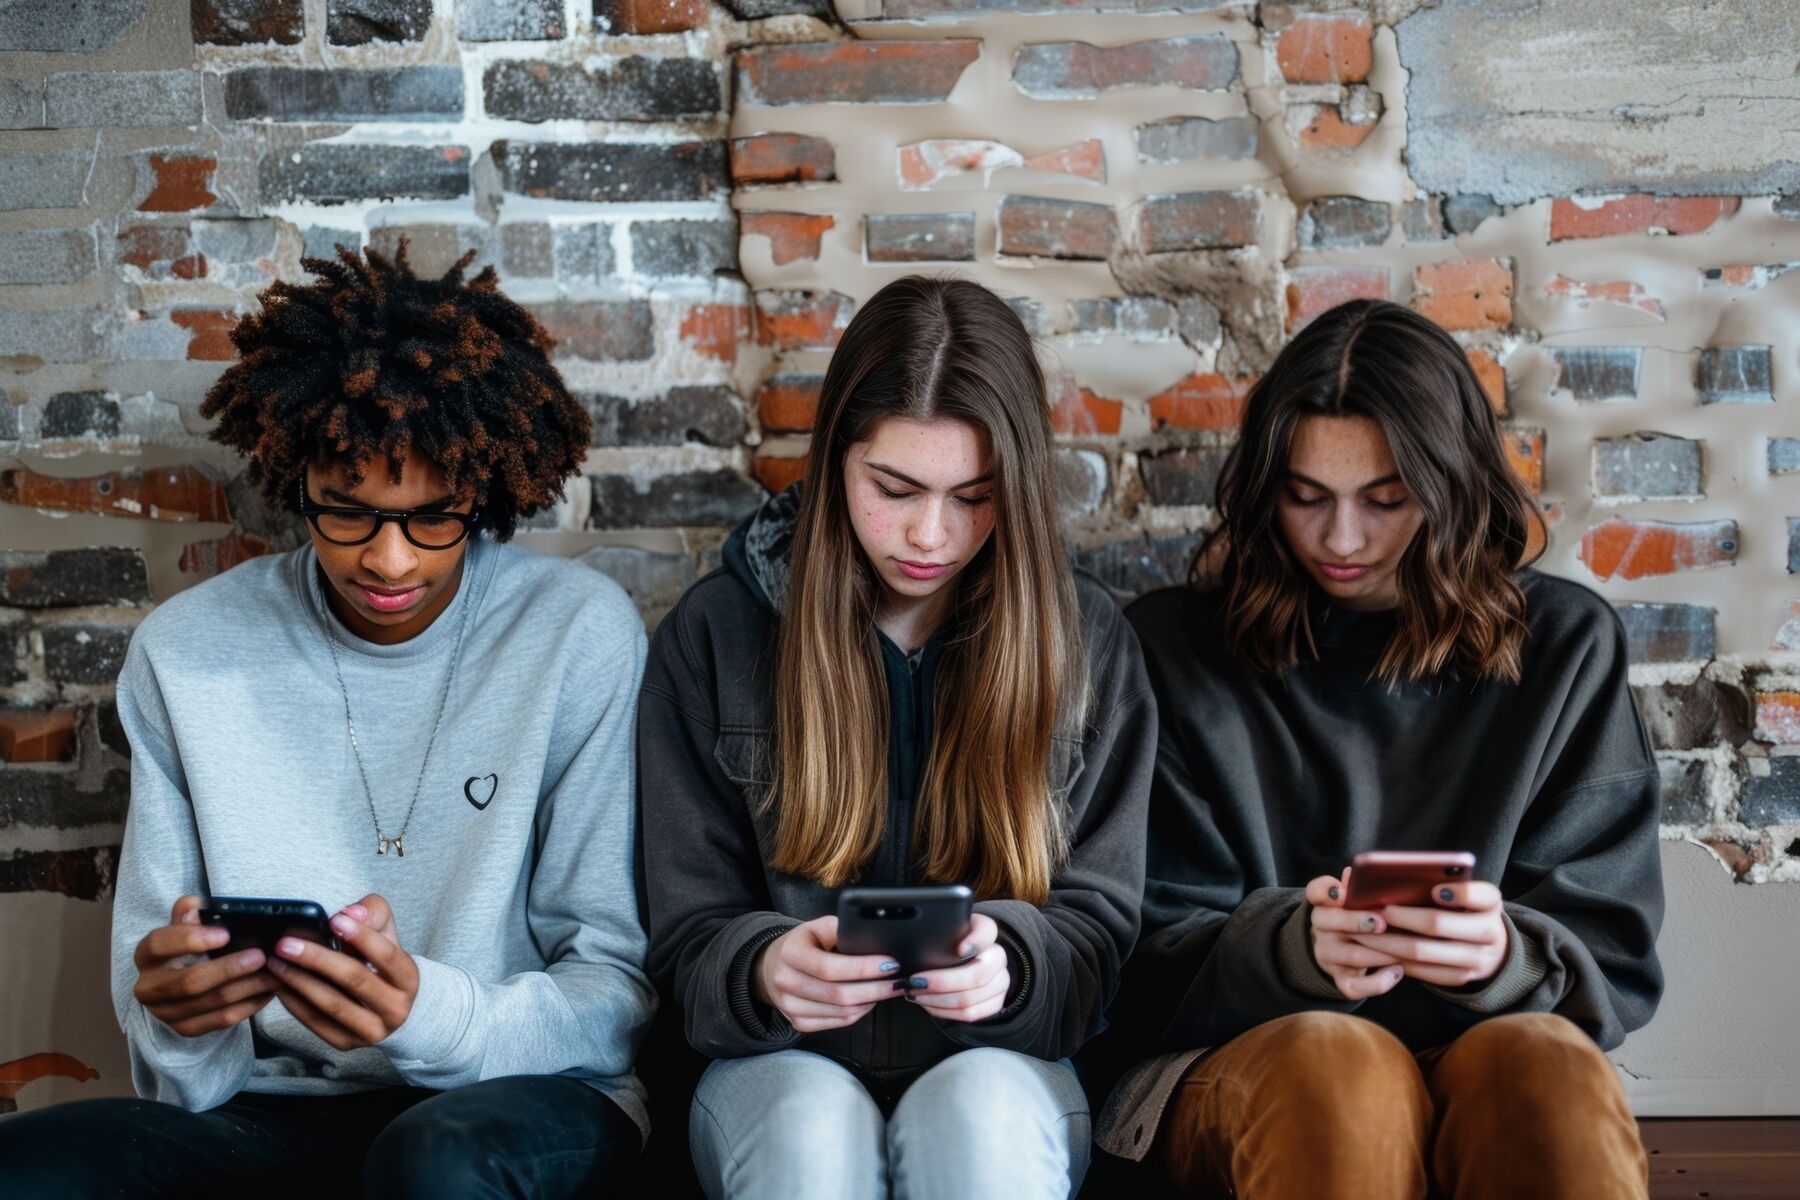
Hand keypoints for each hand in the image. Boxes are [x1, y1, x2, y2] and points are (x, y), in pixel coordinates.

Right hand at [132, 895, 277, 1035]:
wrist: (184, 980)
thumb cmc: (191, 945)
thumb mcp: (188, 924)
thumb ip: (191, 912)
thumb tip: (199, 907)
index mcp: (146, 955)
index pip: (159, 945)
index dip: (191, 939)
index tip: (225, 934)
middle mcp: (148, 987)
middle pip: (190, 981)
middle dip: (230, 968)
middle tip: (260, 956)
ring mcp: (165, 1012)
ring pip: (212, 1002)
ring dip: (248, 987)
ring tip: (274, 972)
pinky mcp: (185, 1029)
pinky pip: (223, 1020)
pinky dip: (250, 1004)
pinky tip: (268, 990)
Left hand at [265, 893, 419, 1049]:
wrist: (393, 1009)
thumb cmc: (383, 964)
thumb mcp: (387, 934)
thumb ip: (373, 914)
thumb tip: (351, 912)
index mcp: (409, 979)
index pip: (387, 956)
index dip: (362, 936)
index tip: (334, 919)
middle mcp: (395, 1009)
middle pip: (355, 979)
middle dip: (317, 959)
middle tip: (286, 943)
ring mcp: (371, 1031)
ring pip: (332, 1004)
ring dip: (299, 981)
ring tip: (275, 962)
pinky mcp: (347, 1043)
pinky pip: (316, 1022)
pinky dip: (294, 1001)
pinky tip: (280, 983)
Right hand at [752, 916, 903, 1033]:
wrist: (771, 966)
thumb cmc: (803, 944)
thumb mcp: (818, 927)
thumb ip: (843, 930)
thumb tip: (876, 940)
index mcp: (791, 953)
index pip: (830, 968)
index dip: (864, 968)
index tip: (890, 964)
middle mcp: (786, 982)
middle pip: (839, 995)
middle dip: (876, 989)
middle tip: (899, 981)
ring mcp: (790, 1006)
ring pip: (841, 1012)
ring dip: (871, 1002)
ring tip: (888, 989)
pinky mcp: (798, 1023)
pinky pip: (838, 1022)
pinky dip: (859, 1013)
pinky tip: (869, 1000)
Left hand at [903, 912, 1008, 1023]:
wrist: (967, 960)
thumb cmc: (948, 944)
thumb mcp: (942, 932)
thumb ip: (930, 935)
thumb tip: (902, 953)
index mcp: (986, 932)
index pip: (987, 931)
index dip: (975, 942)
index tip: (959, 950)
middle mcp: (998, 957)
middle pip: (977, 975)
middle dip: (941, 983)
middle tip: (914, 982)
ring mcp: (1000, 981)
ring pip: (970, 999)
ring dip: (937, 1000)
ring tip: (915, 994)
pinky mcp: (995, 1003)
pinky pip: (970, 1014)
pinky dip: (944, 1012)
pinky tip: (928, 1004)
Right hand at [1307, 872, 1404, 1000]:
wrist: (1340, 954)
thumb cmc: (1357, 920)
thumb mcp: (1354, 901)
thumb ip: (1356, 888)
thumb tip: (1354, 873)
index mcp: (1324, 904)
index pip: (1316, 892)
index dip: (1326, 891)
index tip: (1340, 892)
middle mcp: (1321, 929)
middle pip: (1330, 922)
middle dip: (1357, 921)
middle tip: (1382, 923)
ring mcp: (1329, 956)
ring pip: (1350, 955)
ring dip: (1380, 952)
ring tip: (1404, 949)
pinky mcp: (1340, 980)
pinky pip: (1355, 987)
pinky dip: (1379, 982)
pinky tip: (1398, 971)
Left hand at [1351, 881, 1508, 987]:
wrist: (1490, 946)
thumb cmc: (1463, 908)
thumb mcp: (1463, 892)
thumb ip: (1439, 881)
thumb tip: (1392, 876)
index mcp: (1491, 904)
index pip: (1482, 895)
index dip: (1460, 893)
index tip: (1434, 889)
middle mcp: (1490, 932)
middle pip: (1438, 924)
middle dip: (1400, 916)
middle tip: (1374, 910)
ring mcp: (1478, 960)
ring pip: (1423, 951)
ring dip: (1387, 941)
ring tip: (1364, 931)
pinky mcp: (1461, 978)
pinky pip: (1423, 971)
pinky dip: (1396, 959)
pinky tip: (1378, 949)